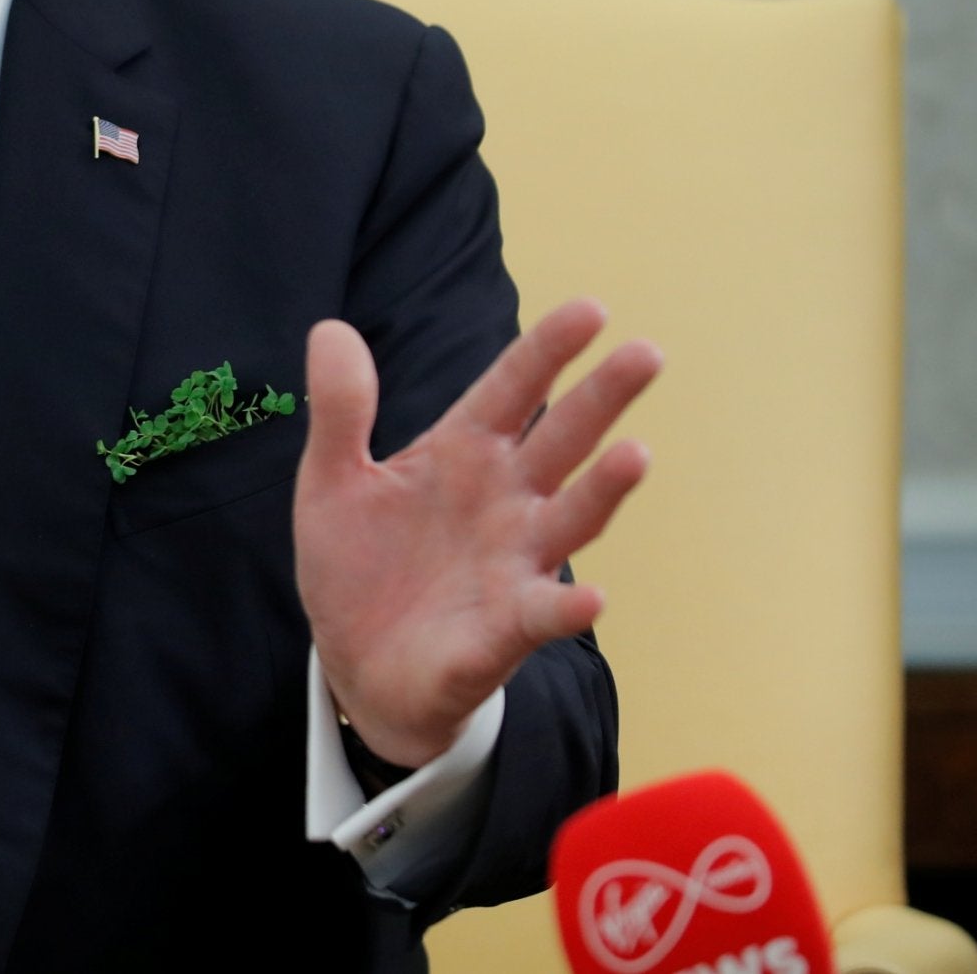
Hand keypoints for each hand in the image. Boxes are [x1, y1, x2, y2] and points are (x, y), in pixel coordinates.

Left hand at [294, 299, 656, 768]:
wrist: (354, 665)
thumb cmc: (358, 565)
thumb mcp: (330, 481)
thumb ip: (340, 410)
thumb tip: (331, 328)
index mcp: (462, 454)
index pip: (512, 390)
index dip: (547, 351)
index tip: (591, 309)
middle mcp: (503, 502)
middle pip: (561, 441)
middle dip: (602, 398)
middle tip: (646, 353)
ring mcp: (513, 565)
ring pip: (570, 519)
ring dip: (604, 490)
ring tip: (634, 453)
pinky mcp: (503, 631)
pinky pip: (542, 616)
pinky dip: (566, 607)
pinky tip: (591, 598)